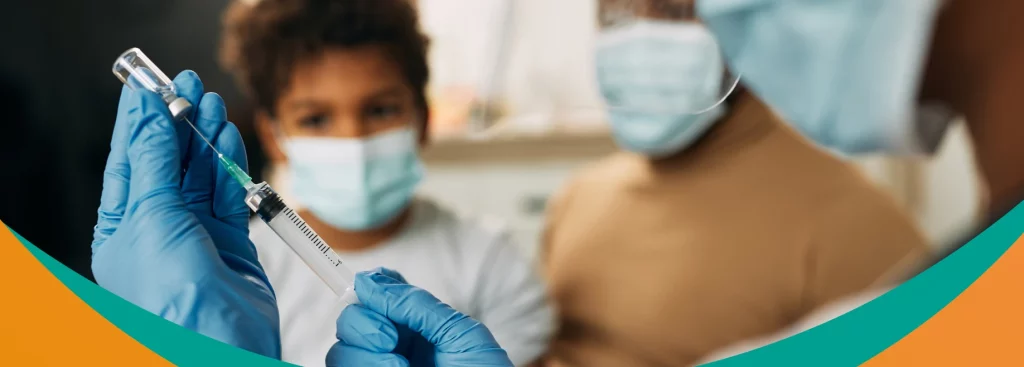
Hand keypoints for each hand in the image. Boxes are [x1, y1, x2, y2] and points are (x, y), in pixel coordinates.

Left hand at [91, 71, 279, 356]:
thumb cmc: (167, 290)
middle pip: (167, 162)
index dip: (138, 120)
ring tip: (210, 102)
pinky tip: (227, 138)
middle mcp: (158, 228)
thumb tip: (150, 118)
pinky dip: (229, 164)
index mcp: (121, 226)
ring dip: (205, 137)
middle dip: (176, 122)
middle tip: (187, 84)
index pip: (129, 160)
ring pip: (200, 173)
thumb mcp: (150, 214)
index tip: (147, 84)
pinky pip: (229, 192)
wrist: (214, 336)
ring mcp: (196, 233)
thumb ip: (155, 161)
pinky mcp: (231, 240)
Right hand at [327, 268, 511, 366]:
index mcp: (415, 326)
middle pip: (349, 323)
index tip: (371, 292)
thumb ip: (415, 305)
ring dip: (364, 357)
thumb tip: (369, 281)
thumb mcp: (460, 333)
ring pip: (340, 354)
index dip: (367, 288)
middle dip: (362, 325)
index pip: (376, 295)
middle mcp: (393, 348)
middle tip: (391, 340)